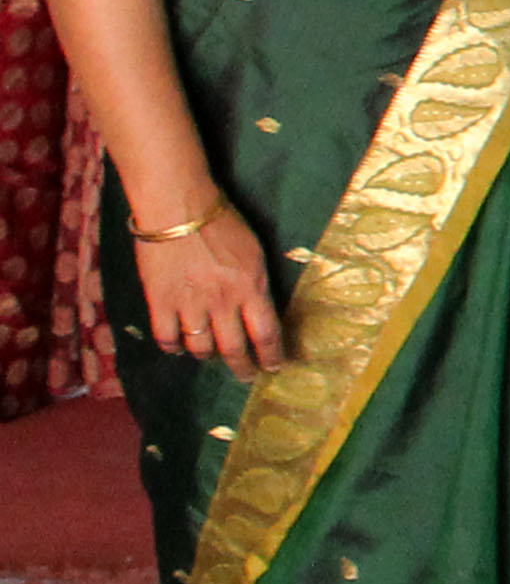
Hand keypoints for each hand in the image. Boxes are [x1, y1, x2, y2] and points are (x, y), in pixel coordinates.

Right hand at [132, 200, 284, 377]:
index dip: (271, 356)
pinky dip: (173, 347)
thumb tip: (261, 310)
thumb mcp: (254, 253)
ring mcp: (189, 304)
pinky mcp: (160, 301)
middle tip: (245, 376)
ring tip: (211, 356)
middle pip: (234, 349)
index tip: (274, 368)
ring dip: (207, 356)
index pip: (266, 335)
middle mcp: (222, 302)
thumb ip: (257, 284)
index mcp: (251, 288)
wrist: (178, 207)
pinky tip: (178, 347)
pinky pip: (167, 338)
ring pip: (200, 347)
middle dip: (242, 367)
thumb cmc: (221, 222)